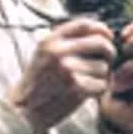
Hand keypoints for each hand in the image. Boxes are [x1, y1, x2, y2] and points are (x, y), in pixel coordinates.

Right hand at [8, 17, 115, 133]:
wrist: (23, 108)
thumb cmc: (36, 82)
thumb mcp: (43, 52)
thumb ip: (64, 41)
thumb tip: (97, 32)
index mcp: (50, 40)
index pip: (85, 24)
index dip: (102, 29)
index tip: (107, 37)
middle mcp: (58, 52)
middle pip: (100, 43)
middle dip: (109, 52)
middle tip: (107, 61)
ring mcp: (66, 70)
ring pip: (103, 67)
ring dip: (102, 76)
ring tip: (89, 81)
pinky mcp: (75, 88)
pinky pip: (102, 85)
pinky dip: (99, 91)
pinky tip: (89, 92)